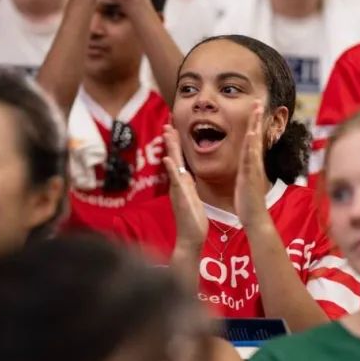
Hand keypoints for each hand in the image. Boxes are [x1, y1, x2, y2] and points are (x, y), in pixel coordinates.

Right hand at [163, 124, 207, 252]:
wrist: (190, 237)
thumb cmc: (193, 220)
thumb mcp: (192, 198)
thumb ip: (188, 186)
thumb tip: (188, 176)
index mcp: (182, 183)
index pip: (178, 159)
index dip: (176, 144)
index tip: (174, 128)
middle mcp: (177, 183)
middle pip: (173, 157)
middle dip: (170, 140)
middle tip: (167, 123)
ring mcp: (177, 189)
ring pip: (172, 164)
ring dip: (169, 148)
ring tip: (166, 133)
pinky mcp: (179, 196)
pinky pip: (174, 180)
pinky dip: (170, 169)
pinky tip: (167, 159)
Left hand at [235, 102, 271, 228]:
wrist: (254, 217)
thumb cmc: (247, 201)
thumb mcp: (245, 181)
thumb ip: (246, 171)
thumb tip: (245, 164)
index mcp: (250, 163)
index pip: (252, 140)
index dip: (253, 124)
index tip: (255, 108)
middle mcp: (253, 163)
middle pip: (256, 137)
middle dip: (257, 119)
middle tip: (258, 101)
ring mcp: (252, 168)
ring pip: (254, 144)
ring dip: (255, 127)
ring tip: (256, 111)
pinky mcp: (249, 175)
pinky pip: (250, 158)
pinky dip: (251, 146)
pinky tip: (250, 135)